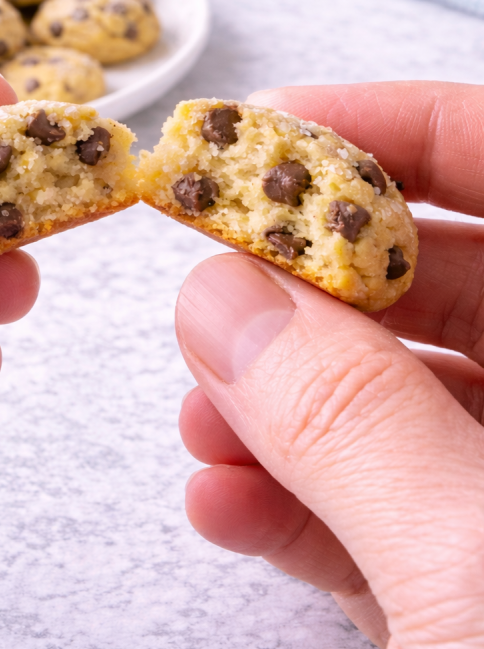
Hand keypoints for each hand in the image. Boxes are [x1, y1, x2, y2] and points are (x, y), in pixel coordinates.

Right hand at [176, 81, 483, 648]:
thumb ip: (348, 418)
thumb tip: (218, 295)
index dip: (397, 132)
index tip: (266, 131)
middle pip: (453, 285)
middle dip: (315, 287)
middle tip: (204, 287)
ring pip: (413, 409)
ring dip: (290, 408)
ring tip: (196, 420)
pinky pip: (397, 517)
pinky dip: (305, 509)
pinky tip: (221, 510)